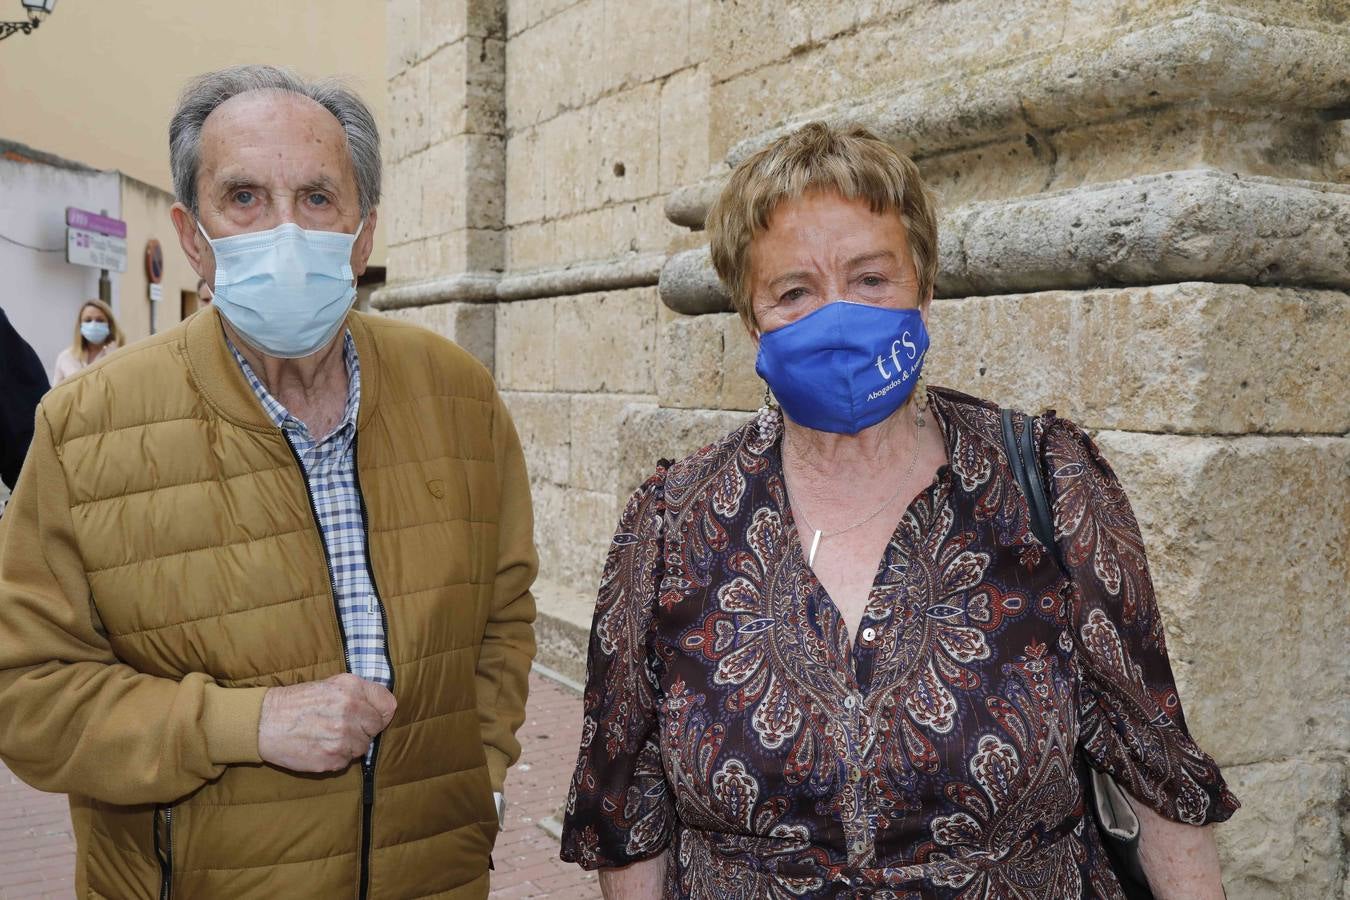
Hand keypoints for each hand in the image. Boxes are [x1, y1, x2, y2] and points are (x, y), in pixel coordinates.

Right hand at [257, 674, 396, 771]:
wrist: (264, 722)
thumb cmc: (297, 702)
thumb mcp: (330, 684)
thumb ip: (358, 693)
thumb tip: (383, 708)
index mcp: (351, 688)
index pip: (387, 705)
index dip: (380, 713)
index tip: (371, 716)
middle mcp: (350, 710)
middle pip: (376, 728)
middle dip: (363, 729)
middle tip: (342, 726)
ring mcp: (342, 737)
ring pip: (362, 747)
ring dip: (349, 745)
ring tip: (327, 735)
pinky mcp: (332, 758)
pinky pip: (347, 761)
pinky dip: (336, 757)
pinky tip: (320, 746)